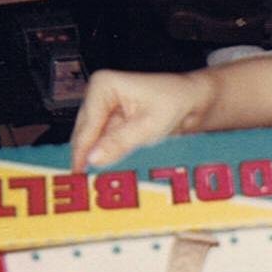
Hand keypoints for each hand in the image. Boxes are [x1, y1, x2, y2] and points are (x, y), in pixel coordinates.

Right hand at [70, 69, 211, 170]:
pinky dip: (107, 158)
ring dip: (95, 161)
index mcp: (103, 86)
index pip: (87, 126)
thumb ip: (119, 143)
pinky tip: (106, 174)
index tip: (78, 175)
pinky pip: (105, 144)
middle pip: (85, 134)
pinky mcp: (113, 124)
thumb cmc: (175, 103)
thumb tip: (94, 158)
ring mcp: (105, 110)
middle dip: (85, 158)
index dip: (81, 153)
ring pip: (94, 141)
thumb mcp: (148, 127)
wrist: (193, 101)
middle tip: (84, 185)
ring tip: (93, 184)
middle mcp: (99, 96)